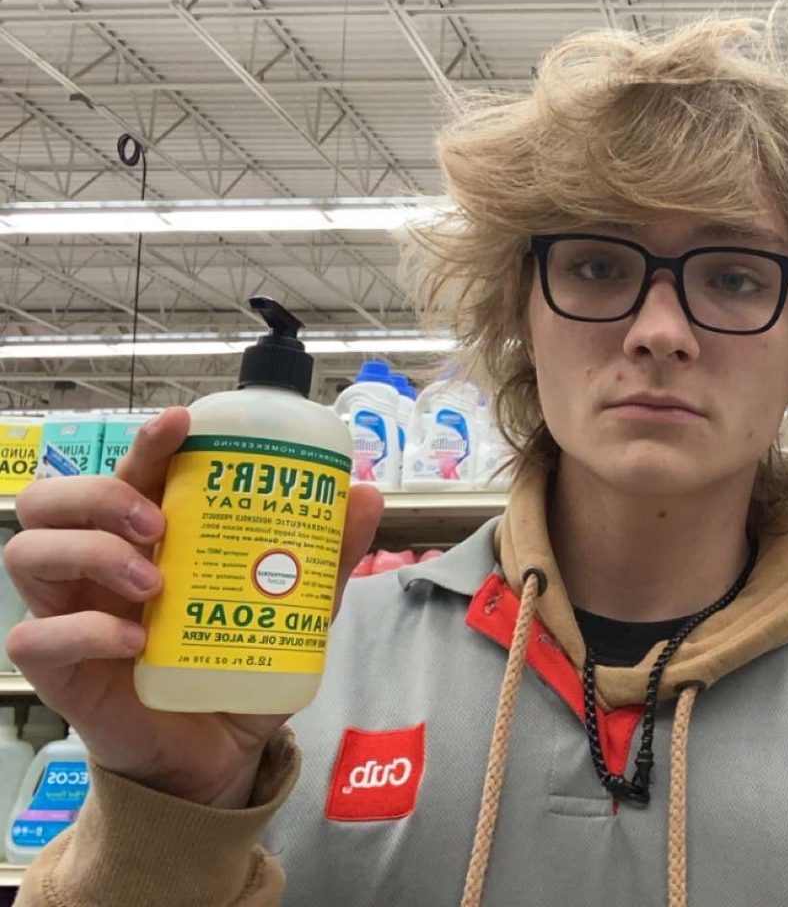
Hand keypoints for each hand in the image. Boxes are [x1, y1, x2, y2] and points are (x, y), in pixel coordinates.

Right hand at [3, 407, 382, 807]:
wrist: (222, 755)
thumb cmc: (241, 665)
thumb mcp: (296, 611)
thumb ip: (326, 558)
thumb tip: (363, 496)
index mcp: (149, 537)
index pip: (129, 472)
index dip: (147, 442)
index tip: (182, 424)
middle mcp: (98, 566)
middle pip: (52, 499)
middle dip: (100, 494)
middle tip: (158, 521)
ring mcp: (73, 614)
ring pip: (29, 551)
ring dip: (90, 553)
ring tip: (155, 580)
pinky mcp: (59, 672)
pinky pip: (36, 636)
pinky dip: (87, 630)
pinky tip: (137, 640)